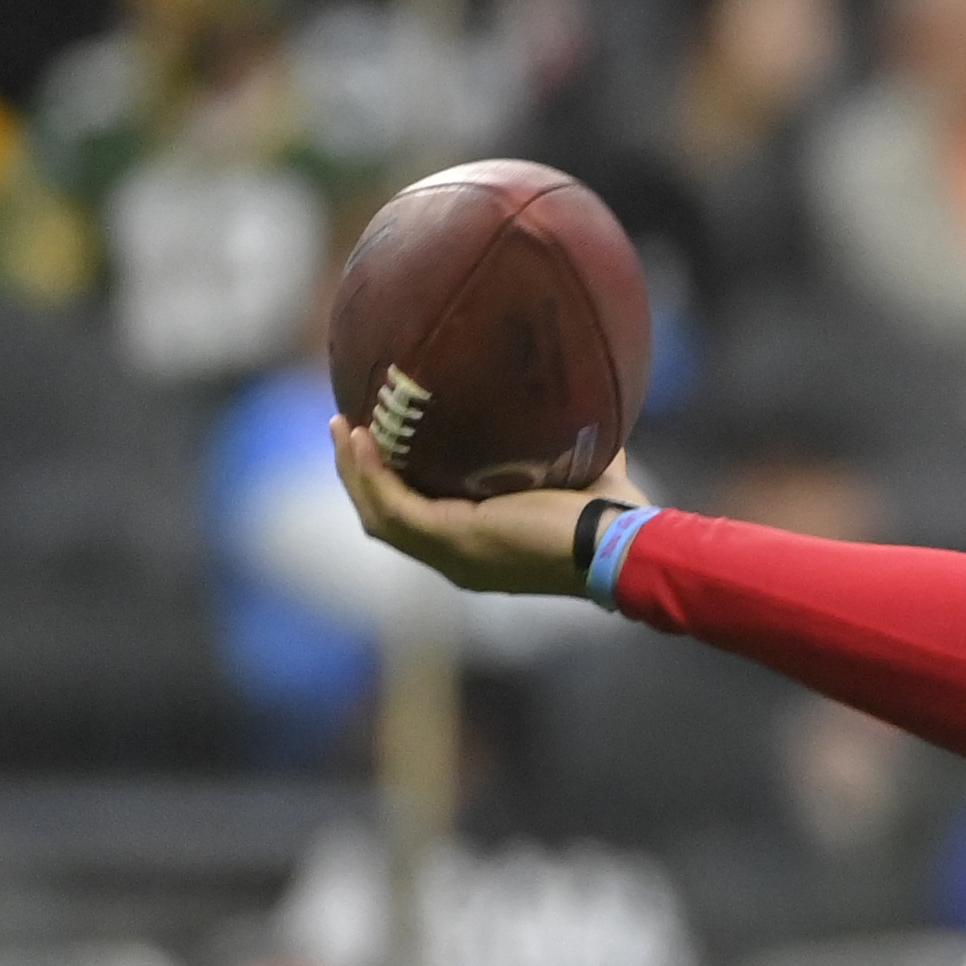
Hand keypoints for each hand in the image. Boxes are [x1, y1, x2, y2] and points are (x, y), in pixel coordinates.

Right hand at [331, 417, 648, 600]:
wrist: (624, 544)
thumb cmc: (615, 517)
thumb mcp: (578, 474)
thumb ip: (563, 446)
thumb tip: (573, 406)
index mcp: (479, 549)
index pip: (418, 519)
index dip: (389, 485)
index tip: (377, 443)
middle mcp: (458, 559)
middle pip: (385, 517)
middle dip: (359, 474)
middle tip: (346, 429)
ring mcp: (452, 554)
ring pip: (379, 513)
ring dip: (354, 469)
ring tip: (341, 426)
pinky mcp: (454, 541)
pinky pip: (394, 506)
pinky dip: (371, 473)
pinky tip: (361, 439)